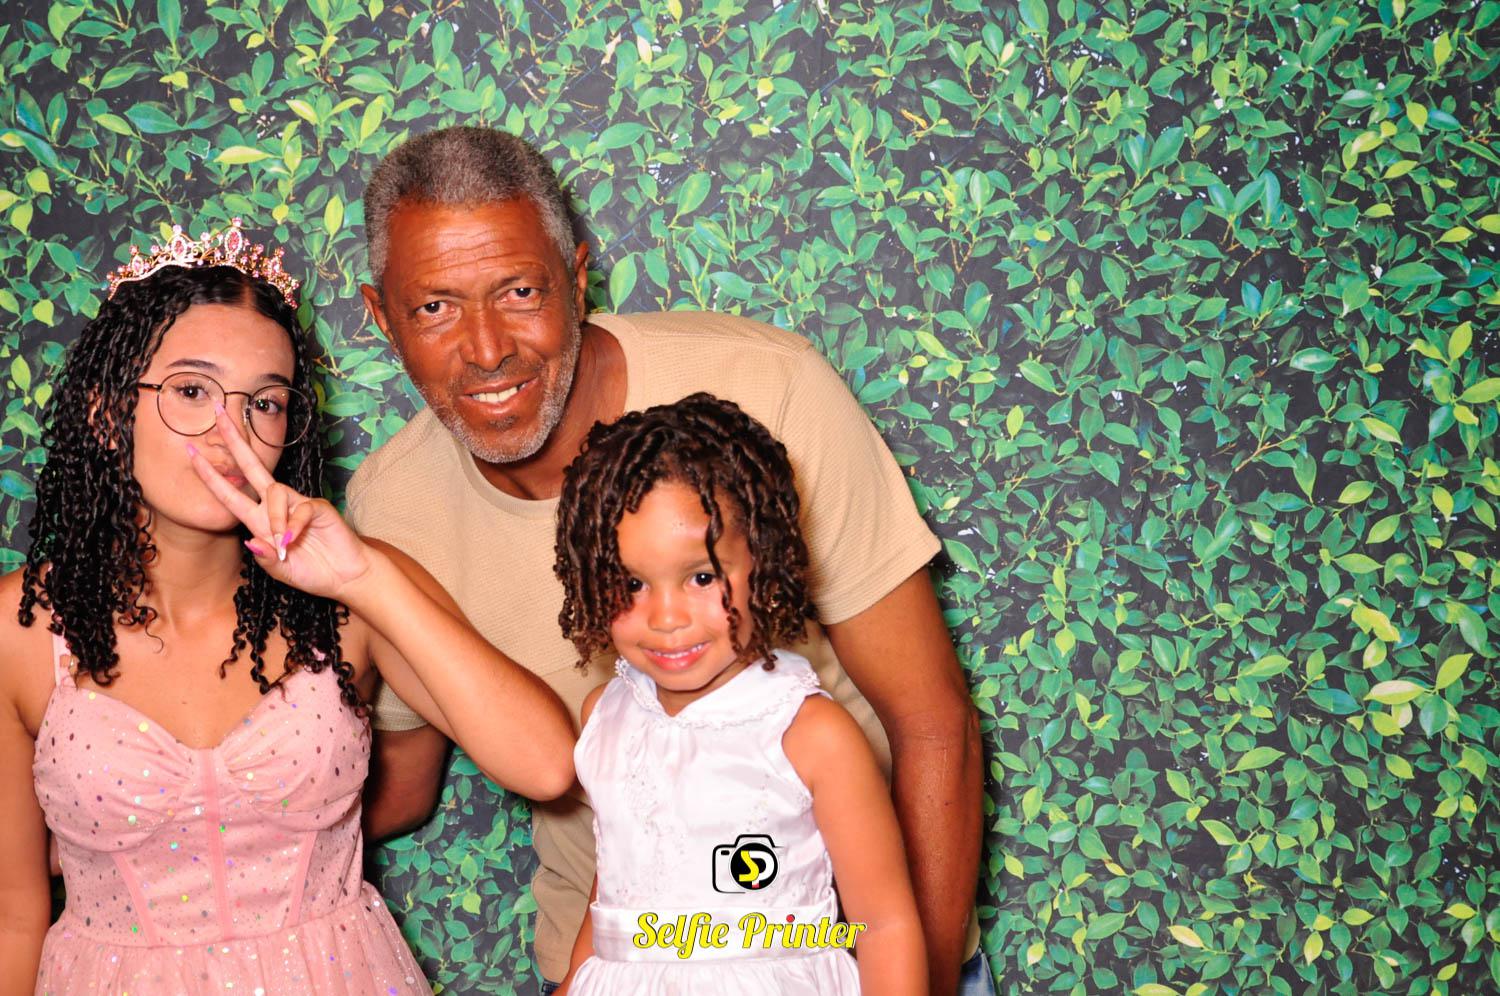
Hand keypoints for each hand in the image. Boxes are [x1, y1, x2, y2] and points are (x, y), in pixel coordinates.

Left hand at [187, 405, 372, 601]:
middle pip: (251, 466)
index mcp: (260, 521)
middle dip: (234, 440)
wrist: (343, 576)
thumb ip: (264, 557)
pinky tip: (293, 540)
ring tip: (285, 545)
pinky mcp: (318, 506)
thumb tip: (250, 539)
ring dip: (275, 519)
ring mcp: (297, 503)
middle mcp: (276, 506)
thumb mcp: (279, 570)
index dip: (209, 475)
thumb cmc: (310, 571)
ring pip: (274, 493)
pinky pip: (301, 508)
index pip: (230, 493)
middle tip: (218, 412)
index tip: (190, 453)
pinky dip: (294, 525)